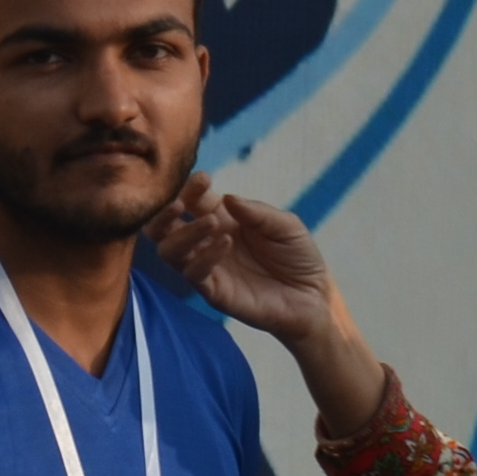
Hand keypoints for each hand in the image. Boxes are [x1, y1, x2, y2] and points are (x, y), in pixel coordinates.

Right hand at [145, 180, 390, 433]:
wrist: (312, 296)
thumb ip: (257, 212)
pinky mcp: (213, 292)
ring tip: (210, 223)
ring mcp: (207, 268)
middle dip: (164, 212)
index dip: (191, 189)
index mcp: (222, 221)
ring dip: (184, 233)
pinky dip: (205, 256)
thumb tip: (226, 198)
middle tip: (180, 203)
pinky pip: (194, 273)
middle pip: (164, 228)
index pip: (193, 202)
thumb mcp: (286, 225)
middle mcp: (207, 243)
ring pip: (169, 251)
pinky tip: (226, 244)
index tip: (203, 179)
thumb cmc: (298, 258)